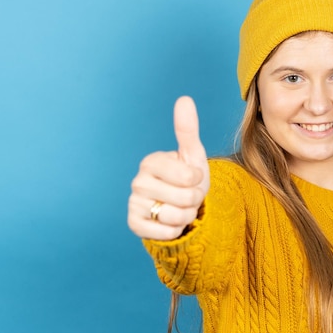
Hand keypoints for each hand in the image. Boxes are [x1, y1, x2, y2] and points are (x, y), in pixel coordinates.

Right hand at [127, 96, 209, 239]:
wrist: (179, 207)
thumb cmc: (187, 178)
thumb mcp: (192, 154)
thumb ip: (187, 129)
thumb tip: (184, 99)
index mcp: (151, 161)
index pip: (188, 176)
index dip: (198, 180)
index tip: (191, 178)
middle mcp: (138, 182)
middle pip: (185, 199)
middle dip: (194, 200)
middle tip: (187, 196)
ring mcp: (134, 204)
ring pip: (176, 217)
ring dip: (186, 216)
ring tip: (180, 208)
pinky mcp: (134, 225)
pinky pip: (166, 233)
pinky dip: (175, 231)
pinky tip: (170, 222)